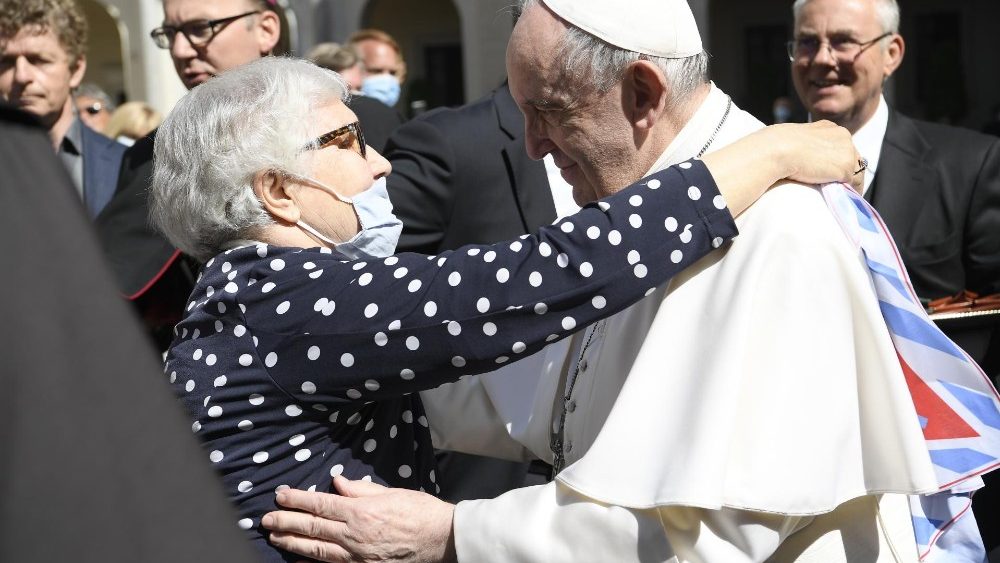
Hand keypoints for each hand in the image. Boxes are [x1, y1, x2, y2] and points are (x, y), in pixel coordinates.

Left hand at [261, 476, 456, 562]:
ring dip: (292, 542)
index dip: (297, 499)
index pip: (320, 504)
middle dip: (286, 521)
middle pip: (312, 528)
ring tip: (274, 536)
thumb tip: (337, 482)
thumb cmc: (421, 512)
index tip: (280, 494)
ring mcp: (357, 556)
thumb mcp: (392, 492)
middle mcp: (355, 535)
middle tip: (266, 518)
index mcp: (361, 511)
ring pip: (316, 550)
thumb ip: (361, 490)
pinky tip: (298, 561)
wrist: (442, 540)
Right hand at [769, 120, 863, 191]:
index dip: (838, 160)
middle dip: (847, 171)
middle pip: (853, 157)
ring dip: (851, 183)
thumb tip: (801, 157)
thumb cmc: (775, 144)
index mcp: (829, 127)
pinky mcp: (845, 168)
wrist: (776, 149)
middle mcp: (842, 136)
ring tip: (846, 196)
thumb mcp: (795, 139)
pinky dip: (850, 192)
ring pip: (857, 171)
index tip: (833, 171)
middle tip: (842, 186)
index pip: (841, 146)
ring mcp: (846, 152)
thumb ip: (806, 145)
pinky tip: (844, 200)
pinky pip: (854, 184)